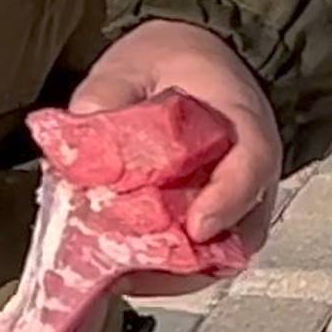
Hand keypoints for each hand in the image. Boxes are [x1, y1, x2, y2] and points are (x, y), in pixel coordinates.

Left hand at [70, 20, 284, 288]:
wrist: (196, 59)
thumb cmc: (172, 61)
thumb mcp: (135, 61)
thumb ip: (107, 94)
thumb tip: (78, 139)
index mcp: (243, 118)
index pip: (253, 164)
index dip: (228, 200)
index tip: (197, 227)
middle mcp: (250, 169)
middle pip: (241, 231)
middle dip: (188, 258)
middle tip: (133, 263)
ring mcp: (237, 201)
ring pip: (222, 256)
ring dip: (173, 272)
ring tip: (120, 270)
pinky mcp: (217, 221)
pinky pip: (203, 260)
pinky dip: (167, 271)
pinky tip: (125, 265)